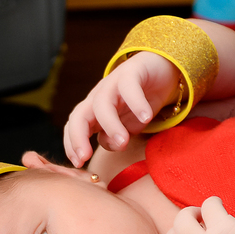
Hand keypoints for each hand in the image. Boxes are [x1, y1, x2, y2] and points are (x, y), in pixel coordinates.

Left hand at [64, 52, 180, 166]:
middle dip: (78, 137)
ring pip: (102, 103)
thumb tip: (111, 145)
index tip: (78, 163)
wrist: (161, 70)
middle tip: (86, 157)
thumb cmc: (141, 101)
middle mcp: (99, 96)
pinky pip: (129, 87)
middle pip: (79, 115)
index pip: (75, 128)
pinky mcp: (132, 72)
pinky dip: (136, 103)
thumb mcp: (128, 126)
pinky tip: (145, 117)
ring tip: (124, 142)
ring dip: (110, 125)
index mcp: (94, 111)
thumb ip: (116, 138)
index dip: (72, 145)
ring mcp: (113, 83)